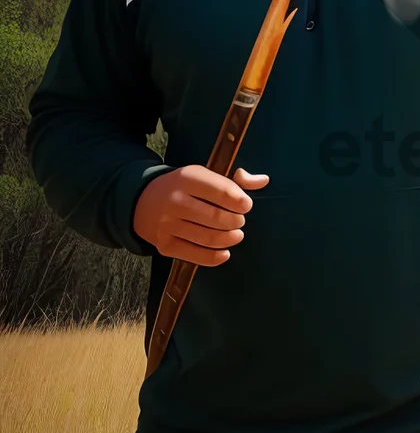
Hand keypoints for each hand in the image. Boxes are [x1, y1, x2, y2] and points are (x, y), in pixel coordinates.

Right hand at [133, 164, 268, 265]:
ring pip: (209, 238)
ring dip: (229, 239)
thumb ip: (236, 179)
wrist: (142, 201)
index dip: (242, 202)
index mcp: (188, 178)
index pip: (224, 192)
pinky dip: (215, 257)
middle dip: (236, 222)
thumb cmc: (184, 187)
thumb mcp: (205, 175)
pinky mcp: (164, 245)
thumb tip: (263, 181)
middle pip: (218, 218)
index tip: (246, 206)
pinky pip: (195, 255)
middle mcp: (176, 200)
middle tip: (239, 221)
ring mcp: (167, 224)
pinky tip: (225, 252)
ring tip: (236, 235)